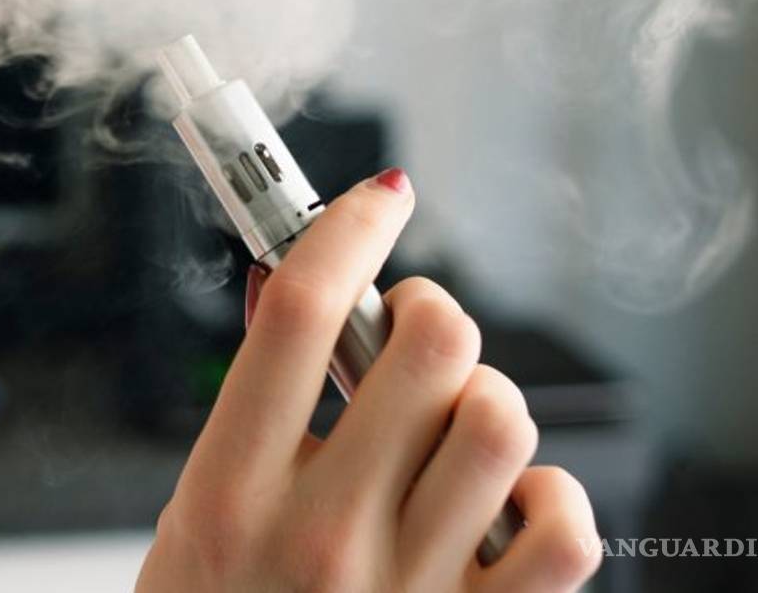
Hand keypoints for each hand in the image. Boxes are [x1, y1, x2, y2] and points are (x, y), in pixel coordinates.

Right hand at [136, 169, 601, 592]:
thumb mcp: (193, 516)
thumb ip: (250, 406)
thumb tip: (292, 290)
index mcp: (230, 495)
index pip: (302, 316)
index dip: (346, 229)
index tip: (375, 203)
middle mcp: (321, 537)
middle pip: (427, 349)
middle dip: (429, 308)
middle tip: (411, 326)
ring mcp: (405, 590)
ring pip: (502, 423)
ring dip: (487, 394)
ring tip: (452, 420)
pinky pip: (564, 534)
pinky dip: (554, 497)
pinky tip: (507, 499)